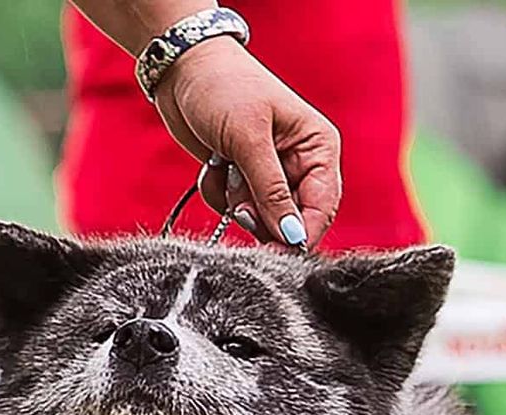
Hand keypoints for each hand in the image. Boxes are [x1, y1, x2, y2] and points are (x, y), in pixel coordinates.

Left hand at [154, 37, 341, 248]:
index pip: (322, 208)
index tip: (273, 252)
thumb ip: (271, 192)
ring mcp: (269, 174)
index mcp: (318, 147)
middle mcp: (299, 164)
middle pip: (289, 221)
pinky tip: (214, 165)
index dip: (299, 235)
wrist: (183, 70)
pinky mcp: (241, 180)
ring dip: (235, 203)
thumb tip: (292, 236)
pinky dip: (218, 195)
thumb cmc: (225, 89)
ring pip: (258, 219)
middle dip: (260, 217)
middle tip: (239, 204)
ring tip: (226, 167)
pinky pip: (233, 210)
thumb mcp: (250, 140)